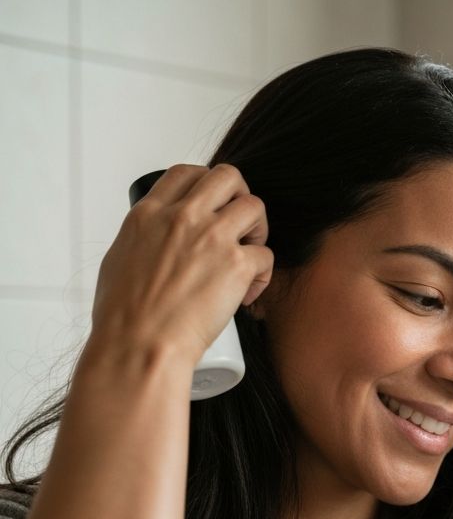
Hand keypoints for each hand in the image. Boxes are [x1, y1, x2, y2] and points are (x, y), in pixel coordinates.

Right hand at [90, 163, 273, 367]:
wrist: (140, 344)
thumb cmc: (124, 317)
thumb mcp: (119, 260)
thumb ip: (142, 241)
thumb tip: (154, 244)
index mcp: (150, 214)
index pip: (186, 173)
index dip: (207, 185)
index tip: (213, 206)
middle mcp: (182, 217)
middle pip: (228, 176)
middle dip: (239, 197)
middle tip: (239, 227)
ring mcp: (212, 237)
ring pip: (255, 206)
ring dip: (259, 230)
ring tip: (249, 259)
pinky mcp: (237, 265)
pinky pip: (267, 255)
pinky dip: (262, 275)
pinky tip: (247, 295)